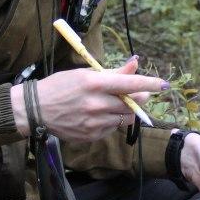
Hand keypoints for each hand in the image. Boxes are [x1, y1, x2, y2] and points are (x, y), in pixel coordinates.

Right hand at [10, 57, 164, 141]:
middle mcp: (96, 104)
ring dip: (125, 110)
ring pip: (125, 117)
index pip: (130, 83)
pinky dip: (111, 121)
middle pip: (132, 103)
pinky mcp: (92, 136)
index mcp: (94, 84)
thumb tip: (135, 64)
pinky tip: (97, 115)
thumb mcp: (85, 74)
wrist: (35, 110)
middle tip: (134, 93)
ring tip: (110, 104)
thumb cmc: (60, 87)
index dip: (150, 83)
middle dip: (138, 97)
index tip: (163, 84)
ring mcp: (94, 122)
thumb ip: (113, 72)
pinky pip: (112, 128)